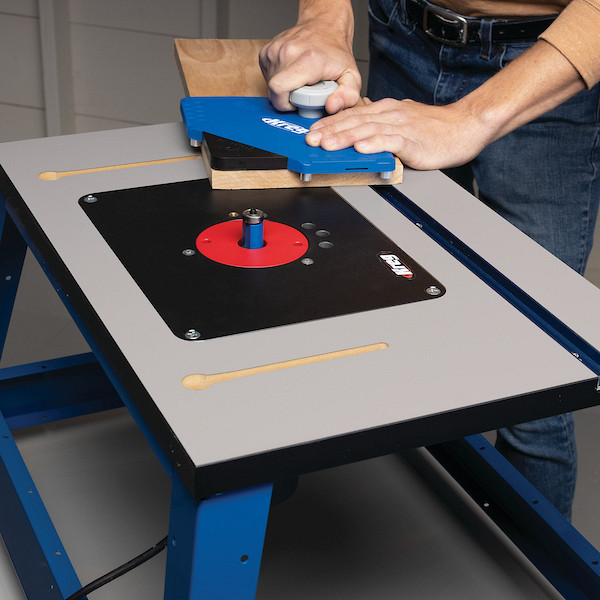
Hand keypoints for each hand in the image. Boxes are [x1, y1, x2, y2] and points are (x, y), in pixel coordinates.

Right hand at [259, 1, 360, 113]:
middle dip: (286, 98)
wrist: (324, 26)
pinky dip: (278, 79)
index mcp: (307, 60)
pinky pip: (267, 76)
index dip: (287, 104)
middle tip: (302, 92)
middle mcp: (287, 52)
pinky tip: (291, 73)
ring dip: (283, 89)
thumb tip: (332, 106)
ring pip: (269, 84)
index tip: (300, 102)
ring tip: (299, 80)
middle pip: (274, 90)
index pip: (279, 89)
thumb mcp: (351, 76)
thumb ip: (348, 96)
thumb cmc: (335, 54)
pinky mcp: (266, 51)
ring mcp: (274, 50)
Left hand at [305, 97, 489, 169]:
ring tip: (329, 145)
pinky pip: (391, 141)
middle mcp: (391, 114)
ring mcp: (402, 126)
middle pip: (355, 121)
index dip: (330, 123)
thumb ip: (380, 124)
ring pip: (368, 129)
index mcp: (387, 110)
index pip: (352, 115)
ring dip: (346, 137)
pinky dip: (375, 144)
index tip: (313, 131)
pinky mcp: (414, 141)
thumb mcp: (402, 120)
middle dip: (331, 130)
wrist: (465, 126)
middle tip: (312, 139)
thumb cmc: (435, 128)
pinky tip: (361, 148)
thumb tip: (358, 130)